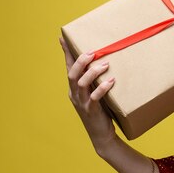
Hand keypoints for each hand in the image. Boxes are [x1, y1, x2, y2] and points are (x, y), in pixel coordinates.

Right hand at [61, 37, 116, 152]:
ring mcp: (81, 103)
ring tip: (105, 64)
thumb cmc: (101, 110)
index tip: (62, 38)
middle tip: (93, 52)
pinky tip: (111, 81)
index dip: (66, 53)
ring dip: (92, 72)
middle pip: (71, 74)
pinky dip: (102, 88)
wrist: (101, 135)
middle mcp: (75, 94)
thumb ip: (96, 79)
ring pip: (80, 84)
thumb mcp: (96, 92)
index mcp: (74, 88)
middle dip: (80, 61)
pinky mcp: (91, 111)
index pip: (68, 67)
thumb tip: (106, 60)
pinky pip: (93, 98)